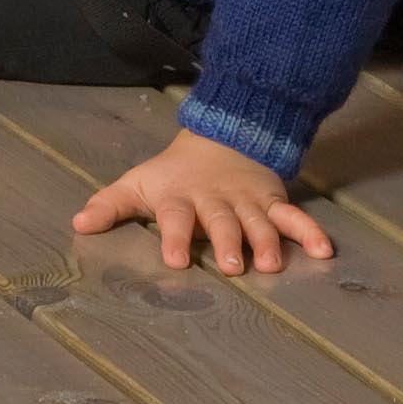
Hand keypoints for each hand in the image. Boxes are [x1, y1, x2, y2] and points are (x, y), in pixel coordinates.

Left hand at [73, 127, 335, 276]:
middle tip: (232, 265)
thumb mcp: (137, 185)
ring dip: (266, 241)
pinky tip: (324, 250)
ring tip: (271, 264)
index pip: (176, 216)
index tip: (173, 259)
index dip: (174, 236)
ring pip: (258, 221)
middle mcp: (215, 200)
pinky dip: (309, 232)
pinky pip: (293, 217)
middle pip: (222, 221)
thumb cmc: (173, 175)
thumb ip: (110, 206)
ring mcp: (247, 202)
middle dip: (228, 241)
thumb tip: (78, 223)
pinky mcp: (273, 202)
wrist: (221, 138)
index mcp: (181, 198)